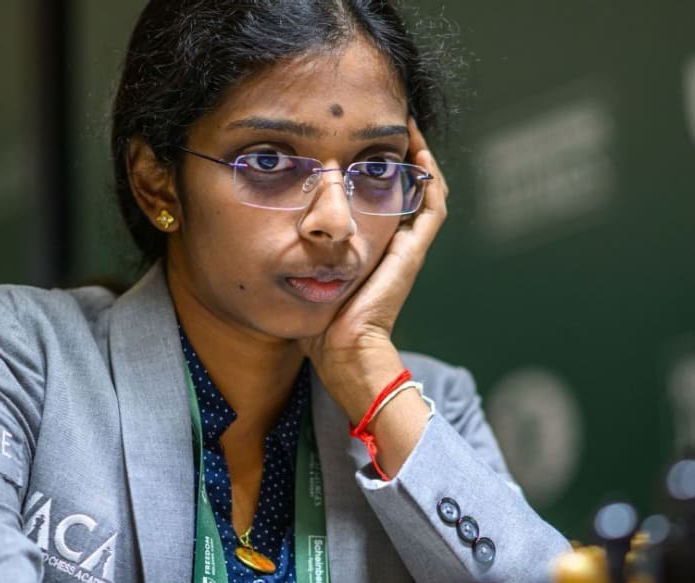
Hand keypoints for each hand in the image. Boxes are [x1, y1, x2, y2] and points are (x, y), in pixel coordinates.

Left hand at [299, 116, 448, 421]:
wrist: (342, 349)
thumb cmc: (318, 323)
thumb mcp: (302, 274)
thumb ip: (294, 251)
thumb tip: (261, 223)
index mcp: (370, 248)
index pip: (380, 198)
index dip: (374, 167)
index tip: (356, 137)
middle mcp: (393, 243)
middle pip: (404, 187)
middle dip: (396, 153)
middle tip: (385, 121)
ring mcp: (407, 246)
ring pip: (424, 189)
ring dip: (417, 156)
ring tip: (404, 124)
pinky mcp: (413, 251)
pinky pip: (432, 204)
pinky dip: (428, 176)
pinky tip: (416, 149)